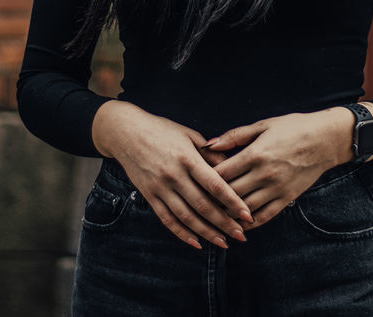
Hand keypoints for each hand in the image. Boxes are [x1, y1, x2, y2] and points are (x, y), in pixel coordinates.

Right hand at [91, 100, 252, 249]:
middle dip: (224, 223)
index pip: (214, 185)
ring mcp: (160, 187)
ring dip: (206, 232)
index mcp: (187, 158)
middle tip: (242, 234)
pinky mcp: (149, 196)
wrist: (125, 132)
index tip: (247, 214)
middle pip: (203, 205)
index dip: (233, 202)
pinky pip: (167, 219)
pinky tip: (196, 243)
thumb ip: (210, 153)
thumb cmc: (162, 130)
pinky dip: (182, 233)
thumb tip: (233, 167)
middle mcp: (173, 175)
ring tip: (223, 242)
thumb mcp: (189, 135)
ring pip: (186, 217)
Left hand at [206, 108, 354, 229]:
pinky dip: (249, 223)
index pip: (222, 173)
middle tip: (196, 203)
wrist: (326, 139)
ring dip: (228, 214)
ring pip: (245, 208)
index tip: (193, 182)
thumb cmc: (293, 127)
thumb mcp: (263, 125)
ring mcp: (276, 188)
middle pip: (230, 193)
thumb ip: (235, 136)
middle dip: (212, 199)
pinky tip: (238, 224)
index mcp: (255, 154)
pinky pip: (264, 216)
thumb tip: (209, 144)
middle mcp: (264, 174)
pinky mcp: (287, 198)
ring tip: (213, 216)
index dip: (205, 179)